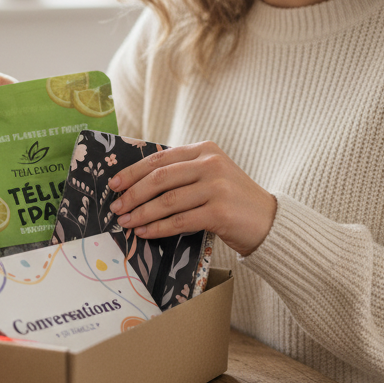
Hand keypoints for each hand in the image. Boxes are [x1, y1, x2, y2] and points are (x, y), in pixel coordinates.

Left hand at [108, 141, 276, 255]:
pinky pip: (180, 221)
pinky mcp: (220, 212)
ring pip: (167, 200)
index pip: (160, 158)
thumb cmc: (233, 200)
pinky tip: (145, 232)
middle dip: (133, 193)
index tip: (114, 184)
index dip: (133, 171)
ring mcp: (217, 187)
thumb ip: (182, 173)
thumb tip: (137, 185)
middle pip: (160, 178)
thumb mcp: (210, 176)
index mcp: (205, 150)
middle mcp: (211, 164)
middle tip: (116, 207)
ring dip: (142, 213)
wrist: (269, 222)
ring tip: (126, 222)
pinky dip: (158, 228)